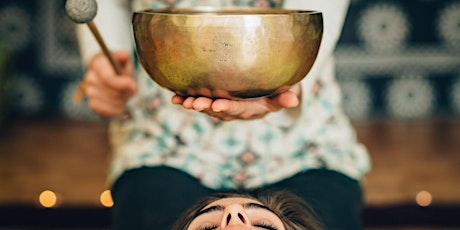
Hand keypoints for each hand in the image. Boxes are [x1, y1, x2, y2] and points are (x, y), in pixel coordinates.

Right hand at [84, 51, 135, 116]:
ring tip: (124, 95)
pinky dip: (114, 110)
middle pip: (110, 92)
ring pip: (108, 102)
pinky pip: (102, 111)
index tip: (133, 85)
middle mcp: (90, 77)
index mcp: (98, 64)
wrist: (110, 75)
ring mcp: (89, 91)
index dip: (122, 84)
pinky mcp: (92, 104)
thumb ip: (124, 57)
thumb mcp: (123, 60)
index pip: (108, 78)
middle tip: (130, 90)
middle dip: (124, 93)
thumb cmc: (119, 67)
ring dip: (121, 101)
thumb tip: (123, 55)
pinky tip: (119, 104)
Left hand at [171, 84, 300, 120]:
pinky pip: (199, 102)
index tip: (217, 105)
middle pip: (218, 111)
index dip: (228, 108)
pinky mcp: (213, 102)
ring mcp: (223, 107)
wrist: (264, 97)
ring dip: (194, 105)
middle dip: (206, 107)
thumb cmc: (274, 92)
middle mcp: (234, 110)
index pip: (238, 109)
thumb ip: (284, 98)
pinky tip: (173, 98)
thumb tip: (294, 100)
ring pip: (207, 108)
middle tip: (194, 104)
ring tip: (181, 102)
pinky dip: (185, 100)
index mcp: (250, 109)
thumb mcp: (282, 94)